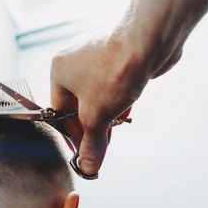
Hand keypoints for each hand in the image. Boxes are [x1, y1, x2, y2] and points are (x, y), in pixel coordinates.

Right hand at [50, 30, 181, 176]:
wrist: (149, 40)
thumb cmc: (115, 71)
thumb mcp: (97, 116)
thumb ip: (91, 144)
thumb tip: (87, 167)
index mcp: (58, 70)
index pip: (59, 111)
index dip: (72, 133)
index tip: (84, 150)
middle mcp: (74, 59)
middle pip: (78, 103)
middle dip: (92, 124)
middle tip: (102, 143)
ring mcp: (96, 54)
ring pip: (97, 94)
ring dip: (106, 113)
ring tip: (117, 125)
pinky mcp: (117, 54)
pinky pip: (112, 83)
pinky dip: (117, 98)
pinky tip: (127, 108)